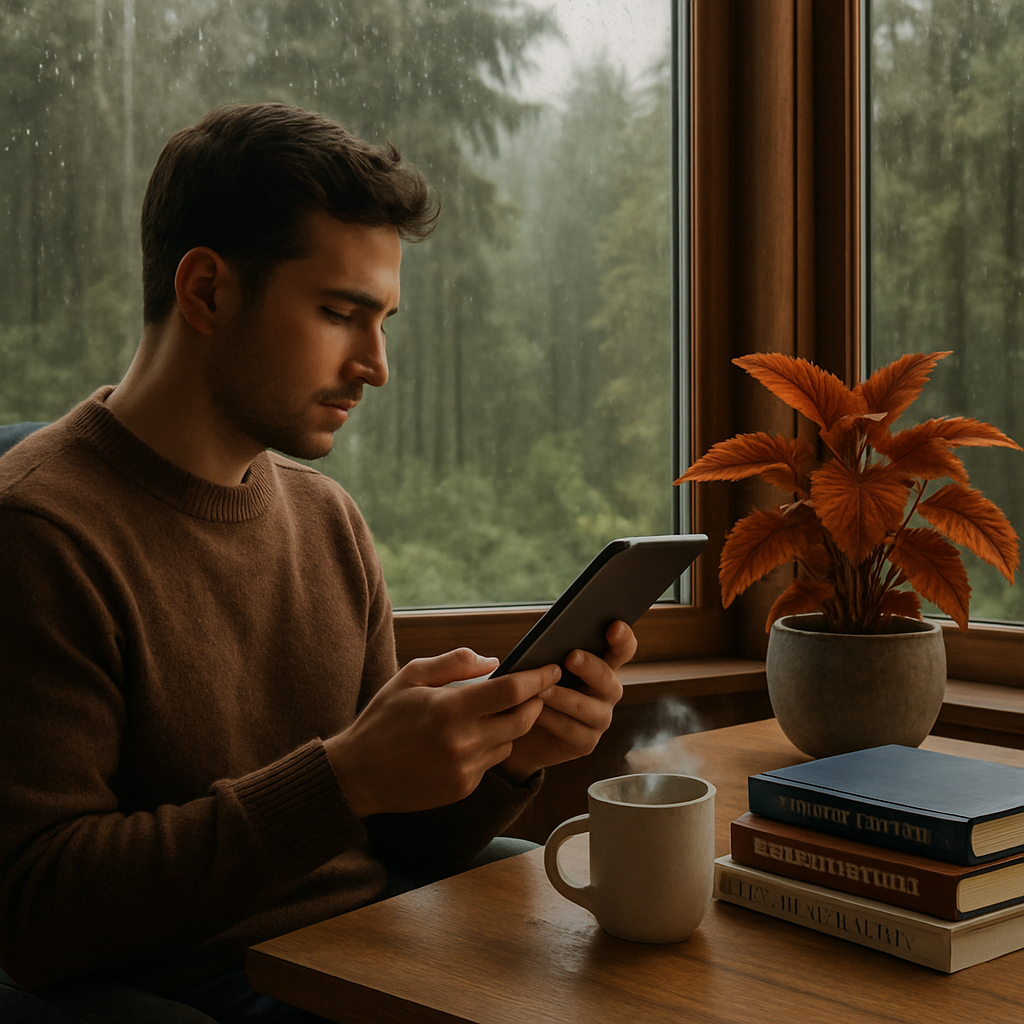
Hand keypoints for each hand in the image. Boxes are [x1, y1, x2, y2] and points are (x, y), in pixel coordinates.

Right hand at [324, 648, 559, 817]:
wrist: (358, 774)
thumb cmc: (383, 718)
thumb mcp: (411, 676)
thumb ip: (455, 663)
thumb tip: (494, 662)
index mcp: (448, 709)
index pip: (511, 691)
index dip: (537, 678)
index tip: (550, 669)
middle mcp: (461, 742)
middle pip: (522, 719)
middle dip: (535, 702)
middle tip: (536, 689)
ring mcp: (464, 768)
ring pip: (509, 741)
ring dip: (509, 725)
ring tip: (491, 712)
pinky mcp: (463, 788)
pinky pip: (491, 761)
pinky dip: (489, 745)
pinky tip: (469, 737)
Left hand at [499, 620, 636, 782]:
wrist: (517, 728)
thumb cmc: (532, 687)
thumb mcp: (541, 665)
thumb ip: (551, 652)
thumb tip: (549, 638)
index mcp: (602, 665)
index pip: (623, 649)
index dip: (623, 638)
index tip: (614, 626)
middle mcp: (607, 691)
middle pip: (607, 677)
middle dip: (590, 666)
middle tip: (571, 656)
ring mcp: (600, 718)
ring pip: (588, 706)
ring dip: (564, 697)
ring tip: (542, 689)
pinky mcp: (586, 742)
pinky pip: (571, 729)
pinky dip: (551, 720)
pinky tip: (535, 713)